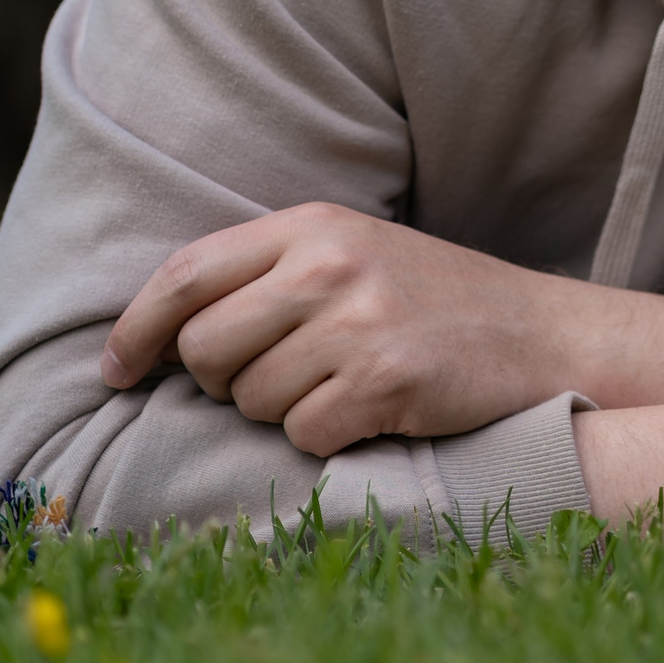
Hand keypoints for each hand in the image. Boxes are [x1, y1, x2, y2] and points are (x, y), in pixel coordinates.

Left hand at [99, 203, 663, 454]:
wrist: (546, 334)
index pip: (185, 275)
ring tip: (346, 386)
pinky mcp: (386, 379)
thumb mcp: (355, 255)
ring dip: (286, 411)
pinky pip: (303, 434)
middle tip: (283, 378)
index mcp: (314, 224)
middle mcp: (330, 265)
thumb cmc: (437, 303)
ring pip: (250, 400)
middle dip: (225, 381)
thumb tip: (157, 333)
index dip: (135, 330)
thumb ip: (270, 273)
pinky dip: (330, 437)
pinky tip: (375, 411)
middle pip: (204, 349)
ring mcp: (359, 321)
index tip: (117, 371)